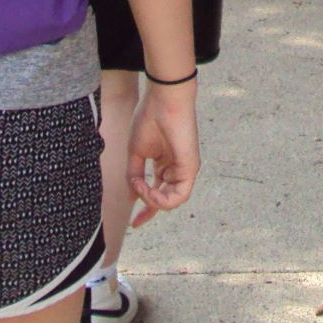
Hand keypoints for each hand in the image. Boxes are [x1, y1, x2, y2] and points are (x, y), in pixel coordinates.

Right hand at [126, 80, 199, 227]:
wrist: (163, 100)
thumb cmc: (149, 119)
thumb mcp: (135, 153)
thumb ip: (133, 176)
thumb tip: (131, 196)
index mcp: (164, 164)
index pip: (157, 191)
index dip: (146, 209)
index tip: (134, 223)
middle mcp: (175, 169)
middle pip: (165, 200)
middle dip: (149, 211)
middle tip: (136, 220)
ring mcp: (184, 169)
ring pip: (172, 201)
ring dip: (152, 201)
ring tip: (141, 189)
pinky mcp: (191, 168)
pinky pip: (179, 196)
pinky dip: (162, 199)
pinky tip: (149, 190)